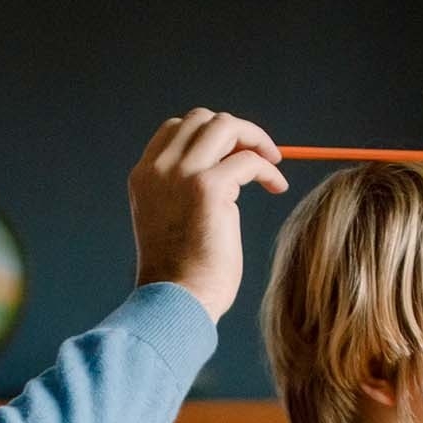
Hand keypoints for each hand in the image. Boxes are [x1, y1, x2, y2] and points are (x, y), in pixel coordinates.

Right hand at [127, 109, 287, 319]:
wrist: (177, 302)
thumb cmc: (182, 275)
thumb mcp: (172, 219)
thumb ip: (184, 189)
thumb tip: (227, 167)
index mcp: (144, 176)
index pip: (177, 129)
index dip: (211, 136)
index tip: (235, 156)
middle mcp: (158, 169)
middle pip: (202, 119)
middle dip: (237, 132)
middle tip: (260, 157)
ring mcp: (181, 174)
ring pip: (225, 126)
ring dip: (255, 140)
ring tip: (273, 165)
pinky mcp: (208, 187)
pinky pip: (249, 160)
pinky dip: (269, 169)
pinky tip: (277, 187)